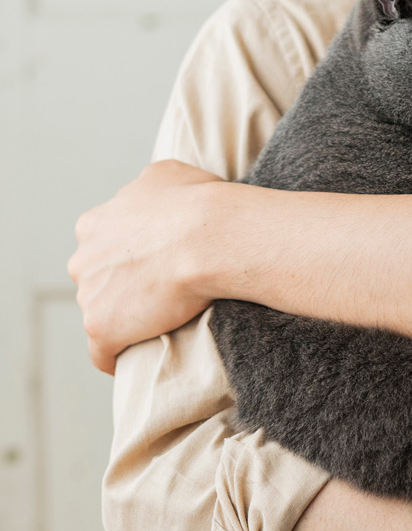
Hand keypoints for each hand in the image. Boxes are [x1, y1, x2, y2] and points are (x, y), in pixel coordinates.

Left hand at [68, 160, 227, 373]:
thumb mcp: (168, 173)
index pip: (101, 247)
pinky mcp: (102, 327)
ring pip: (101, 312)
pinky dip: (114, 356)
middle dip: (120, 286)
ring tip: (161, 322)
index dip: (128, 257)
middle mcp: (82, 258)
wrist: (209, 238)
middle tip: (161, 292)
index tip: (154, 265)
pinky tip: (132, 357)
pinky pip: (101, 352)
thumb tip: (151, 193)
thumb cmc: (198, 203)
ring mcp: (89, 294)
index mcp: (93, 224)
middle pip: (96, 280)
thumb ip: (146, 186)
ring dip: (125, 318)